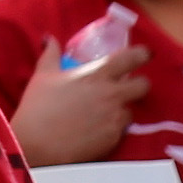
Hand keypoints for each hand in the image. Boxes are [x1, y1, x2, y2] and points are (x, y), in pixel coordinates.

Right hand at [13, 43, 147, 164]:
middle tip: (126, 86)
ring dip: (122, 108)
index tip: (144, 53)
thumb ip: (50, 54)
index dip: (142, 54)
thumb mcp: (43, 75)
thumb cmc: (38, 106)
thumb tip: (49, 38)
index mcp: (96, 76)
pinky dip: (112, 127)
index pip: (131, 59)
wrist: (38, 144)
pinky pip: (121, 129)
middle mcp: (112, 95)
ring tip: (103, 112)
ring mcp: (116, 118)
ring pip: (131, 110)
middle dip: (139, 84)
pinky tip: (95, 129)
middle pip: (143, 85)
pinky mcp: (115, 138)